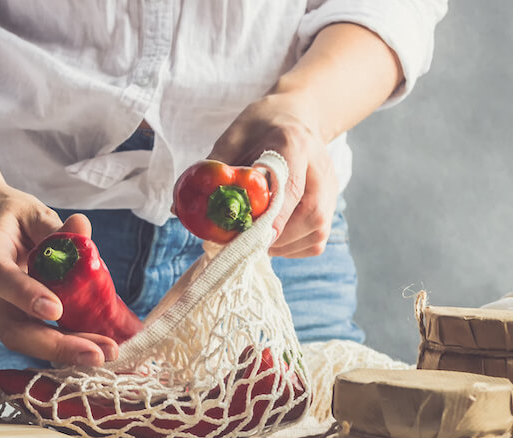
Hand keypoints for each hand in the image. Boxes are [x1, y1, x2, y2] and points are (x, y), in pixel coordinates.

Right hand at [0, 190, 118, 366]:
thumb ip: (55, 227)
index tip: (56, 310)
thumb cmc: (9, 218)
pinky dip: (62, 344)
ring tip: (105, 353)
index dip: (24, 295)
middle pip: (11, 329)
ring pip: (23, 341)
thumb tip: (82, 227)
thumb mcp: (32, 213)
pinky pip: (32, 338)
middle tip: (97, 354)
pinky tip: (93, 347)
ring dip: (65, 351)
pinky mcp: (4, 322)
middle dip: (56, 346)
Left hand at [208, 93, 337, 257]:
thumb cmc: (261, 127)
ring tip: (256, 238)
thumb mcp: (233, 138)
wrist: (296, 116)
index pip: (292, 185)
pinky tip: (273, 237)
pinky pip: (316, 239)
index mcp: (293, 144)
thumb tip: (181, 208)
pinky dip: (293, 247)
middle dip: (276, 236)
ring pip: (316, 230)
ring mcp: (330, 188)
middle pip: (311, 213)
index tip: (252, 235)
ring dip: (283, 245)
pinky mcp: (331, 203)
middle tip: (243, 241)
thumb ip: (214, 172)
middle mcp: (319, 168)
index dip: (274, 216)